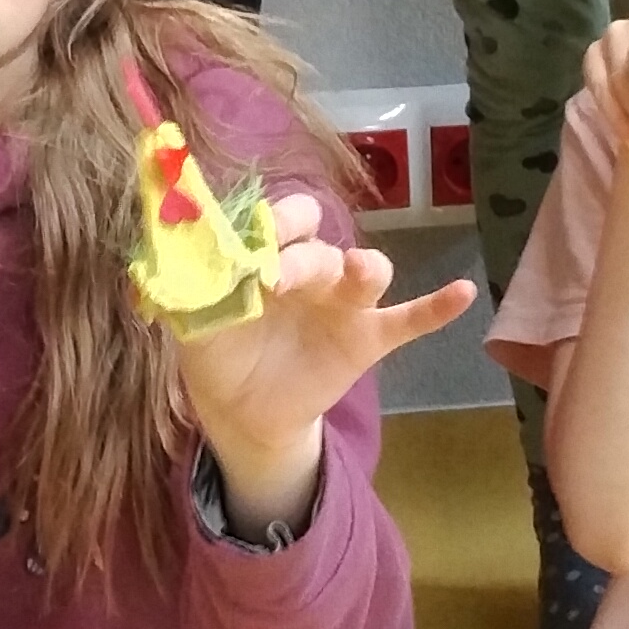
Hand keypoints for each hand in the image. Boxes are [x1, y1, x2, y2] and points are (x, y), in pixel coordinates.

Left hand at [173, 189, 475, 510]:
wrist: (242, 409)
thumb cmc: (220, 346)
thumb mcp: (194, 320)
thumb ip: (189, 290)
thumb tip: (167, 263)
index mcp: (273, 253)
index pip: (284, 218)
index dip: (274, 221)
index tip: (255, 238)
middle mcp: (314, 268)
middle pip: (322, 246)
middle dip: (304, 256)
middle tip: (278, 278)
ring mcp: (345, 303)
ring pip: (369, 271)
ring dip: (365, 267)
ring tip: (360, 269)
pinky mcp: (368, 339)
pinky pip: (409, 320)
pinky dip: (435, 308)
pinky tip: (461, 293)